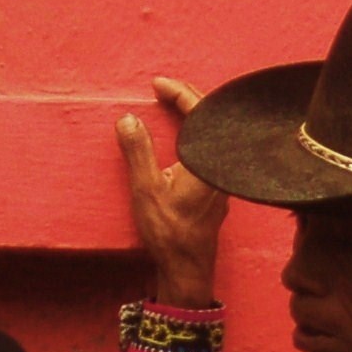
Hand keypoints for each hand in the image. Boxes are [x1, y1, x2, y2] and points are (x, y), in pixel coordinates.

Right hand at [116, 78, 227, 308]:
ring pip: (214, 137)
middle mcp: (221, 169)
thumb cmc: (169, 232)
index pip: (203, 115)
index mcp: (208, 164)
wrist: (188, 267)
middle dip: (189, 98)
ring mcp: (223, 180)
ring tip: (173, 102)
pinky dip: (198, 134)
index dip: (181, 93)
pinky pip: (212, 150)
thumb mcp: (146, 188)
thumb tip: (128, 120)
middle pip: (213, 123)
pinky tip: (185, 133)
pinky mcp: (219, 188)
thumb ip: (138, 151)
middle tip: (165, 88)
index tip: (158, 84)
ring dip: (195, 116)